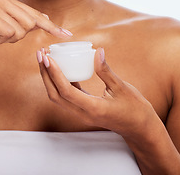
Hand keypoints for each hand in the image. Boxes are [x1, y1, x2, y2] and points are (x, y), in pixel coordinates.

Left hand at [37, 48, 157, 137]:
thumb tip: (97, 51)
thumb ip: (106, 71)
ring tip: (45, 59)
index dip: (54, 73)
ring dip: (48, 78)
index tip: (47, 57)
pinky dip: (58, 82)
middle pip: (55, 94)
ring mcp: (81, 113)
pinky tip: (59, 68)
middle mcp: (83, 113)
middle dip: (45, 74)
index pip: (66, 91)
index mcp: (93, 108)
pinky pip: (65, 96)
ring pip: (57, 96)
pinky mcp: (82, 110)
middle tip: (40, 54)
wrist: (139, 128)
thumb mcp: (122, 87)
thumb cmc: (134, 108)